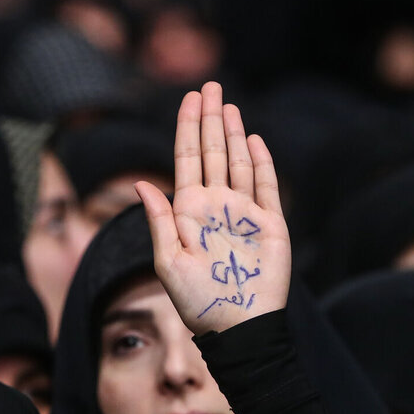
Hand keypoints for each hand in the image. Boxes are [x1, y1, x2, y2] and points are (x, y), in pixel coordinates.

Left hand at [135, 81, 289, 334]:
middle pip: (212, 151)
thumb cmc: (197, 300)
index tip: (189, 98)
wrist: (236, 327)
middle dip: (210, 118)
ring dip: (233, 133)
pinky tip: (253, 138)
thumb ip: (159, 221)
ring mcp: (243, 212)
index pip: (187, 159)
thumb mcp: (169, 262)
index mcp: (188, 210)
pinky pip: (265, 186)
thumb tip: (142, 184)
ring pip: (238, 162)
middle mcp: (215, 205)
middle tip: (210, 85)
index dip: (188, 127)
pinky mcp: (270, 224)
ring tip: (227, 105)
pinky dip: (260, 161)